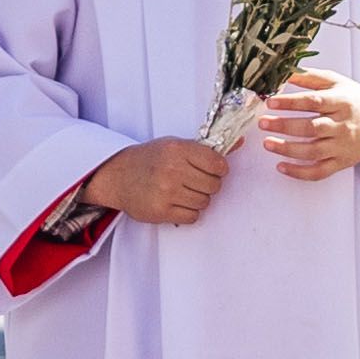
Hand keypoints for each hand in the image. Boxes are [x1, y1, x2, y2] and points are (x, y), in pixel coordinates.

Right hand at [82, 135, 228, 225]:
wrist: (118, 175)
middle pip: (214, 185)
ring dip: (198, 199)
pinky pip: (193, 216)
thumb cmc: (151, 159)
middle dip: (208, 184)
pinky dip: (189, 212)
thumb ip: (206, 148)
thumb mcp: (175, 145)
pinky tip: (176, 202)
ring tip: (183, 191)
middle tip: (194, 181)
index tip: (210, 169)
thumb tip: (241, 141)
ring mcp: (166, 192)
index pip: (218, 164)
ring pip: (205, 202)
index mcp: (178, 149)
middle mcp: (172, 170)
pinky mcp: (161, 211)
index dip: (218, 169)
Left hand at [248, 71, 359, 181]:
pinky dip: (299, 172)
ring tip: (267, 143)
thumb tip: (284, 72)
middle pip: (312, 128)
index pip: (314, 102)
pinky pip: (319, 172)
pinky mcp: (340, 162)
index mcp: (342, 103)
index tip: (271, 102)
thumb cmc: (355, 100)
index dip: (291, 102)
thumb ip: (310, 77)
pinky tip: (281, 166)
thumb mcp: (337, 83)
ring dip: (287, 149)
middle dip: (285, 126)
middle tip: (262, 122)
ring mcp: (342, 146)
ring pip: (313, 151)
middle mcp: (343, 126)